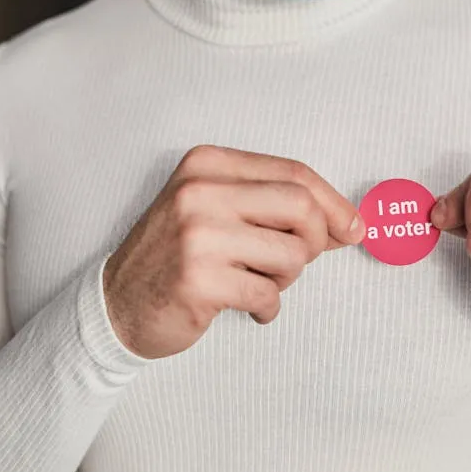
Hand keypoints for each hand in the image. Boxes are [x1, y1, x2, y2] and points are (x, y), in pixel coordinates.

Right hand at [103, 145, 364, 359]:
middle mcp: (200, 191)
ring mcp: (197, 234)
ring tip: (257, 282)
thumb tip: (347, 223)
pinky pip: (269, 293)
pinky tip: (247, 306)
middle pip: (302, 207)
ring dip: (287, 278)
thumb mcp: (216, 210)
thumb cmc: (178, 256)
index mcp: (208, 165)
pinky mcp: (198, 279)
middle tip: (297, 262)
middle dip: (316, 241)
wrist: (116, 304)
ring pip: (292, 254)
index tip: (354, 228)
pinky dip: (269, 306)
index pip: (294, 173)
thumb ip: (273, 207)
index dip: (334, 204)